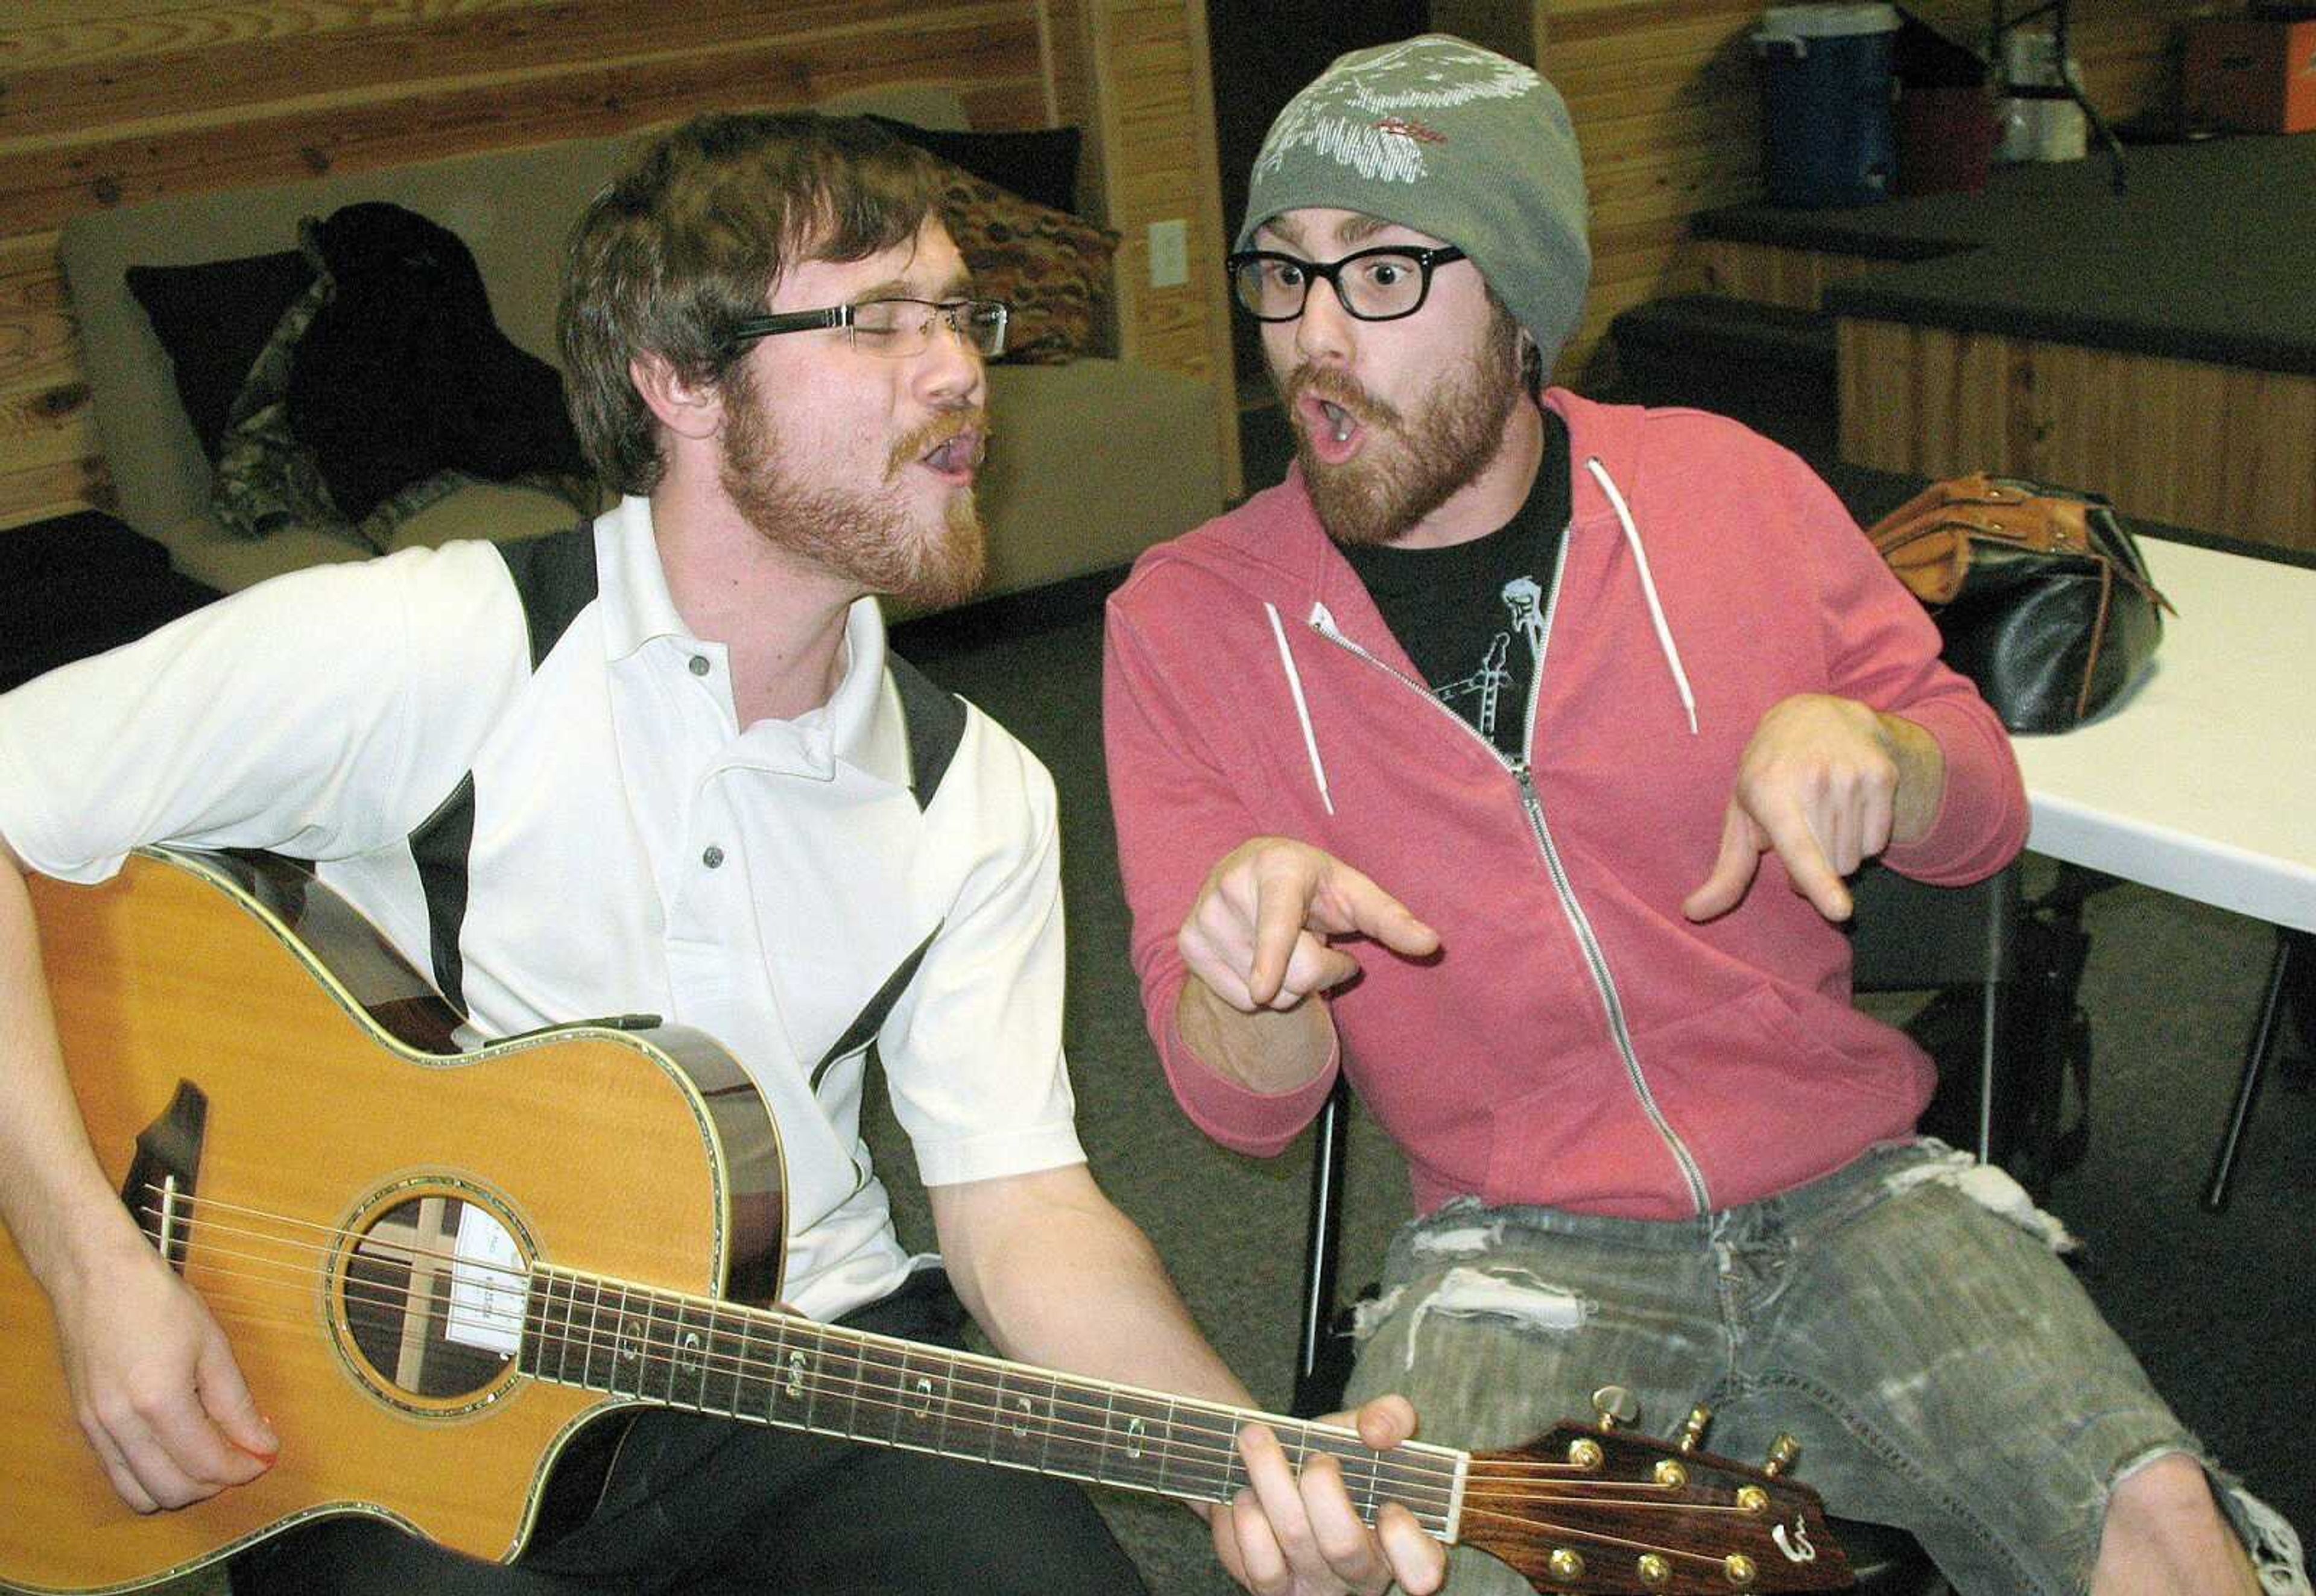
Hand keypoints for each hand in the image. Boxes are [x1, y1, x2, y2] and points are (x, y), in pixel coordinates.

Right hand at [52, 1235, 276, 1511]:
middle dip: (215, 1484)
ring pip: (140, 1494)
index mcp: (158, 1402)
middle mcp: (120, 1425)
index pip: (207, 1463)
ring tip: (209, 1459)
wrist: (95, 1277)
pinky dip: (150, 1478)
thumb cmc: (158, 1301)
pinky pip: (117, 1475)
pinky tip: (175, 1451)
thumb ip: (236, 1404)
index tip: (266, 1456)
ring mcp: (95, 1429)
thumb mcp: (211, 1345)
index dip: (243, 1468)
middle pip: (173, 1491)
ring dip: (181, 1489)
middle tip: (241, 1458)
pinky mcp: (83, 1425)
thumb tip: (262, 1445)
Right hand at [1179, 838, 1437, 1012]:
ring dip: (1285, 983)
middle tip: (1315, 940)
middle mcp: (1231, 886)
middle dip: (1316, 972)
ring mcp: (1203, 916)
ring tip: (1283, 944)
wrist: (1252, 870)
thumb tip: (1432, 944)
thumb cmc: (1316, 885)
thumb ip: (1392, 919)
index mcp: (1277, 867)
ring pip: (1261, 992)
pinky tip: (1258, 957)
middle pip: (1285, 973)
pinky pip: (1237, 998)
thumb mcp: (1356, 894)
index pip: (1276, 919)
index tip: (1262, 989)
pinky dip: (1258, 990)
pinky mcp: (1188, 943)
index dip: (1271, 955)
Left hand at [1210, 1396, 1446, 1595]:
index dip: (1407, 1542)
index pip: (1423, 1566)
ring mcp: (1319, 1587)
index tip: (1389, 1507)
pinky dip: (1248, 1520)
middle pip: (1344, 1545)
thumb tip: (1378, 1431)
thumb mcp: (1368, 1428)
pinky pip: (1261, 1566)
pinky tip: (1247, 1494)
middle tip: (1313, 1456)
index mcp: (1404, 1540)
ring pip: (1296, 1540)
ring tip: (1256, 1440)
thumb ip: (1391, 1417)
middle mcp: (1364, 1574)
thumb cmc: (1338, 1455)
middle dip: (1321, 1487)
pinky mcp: (1276, 1591)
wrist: (1280, 1467)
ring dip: (1271, 1480)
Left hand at [1684, 694, 1935, 923]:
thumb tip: (1693, 912)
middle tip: (1799, 831)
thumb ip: (1726, 870)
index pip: (1799, 848)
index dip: (1817, 882)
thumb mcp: (1741, 814)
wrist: (1816, 715)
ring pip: (1854, 859)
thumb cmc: (1769, 774)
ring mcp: (1852, 774)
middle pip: (1829, 868)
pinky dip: (1861, 839)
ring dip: (1837, 854)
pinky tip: (1845, 807)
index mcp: (1770, 790)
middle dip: (1813, 869)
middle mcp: (1813, 779)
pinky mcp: (1882, 774)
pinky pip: (1876, 843)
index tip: (1840, 911)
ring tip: (1821, 816)